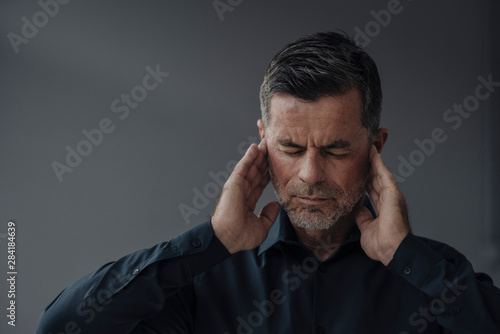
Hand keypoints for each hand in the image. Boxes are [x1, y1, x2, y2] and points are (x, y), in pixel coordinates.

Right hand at [211, 139, 280, 253]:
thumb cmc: (240, 236)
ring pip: (251, 166)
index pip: (260, 182)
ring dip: (258, 154)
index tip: (276, 163)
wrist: (228, 238)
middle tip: (273, 146)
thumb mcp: (261, 227)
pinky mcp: (233, 183)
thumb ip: (269, 215)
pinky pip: (243, 167)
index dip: (268, 172)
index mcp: (248, 200)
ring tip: (266, 142)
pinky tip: (255, 147)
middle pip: (256, 171)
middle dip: (264, 159)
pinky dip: (249, 157)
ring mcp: (238, 186)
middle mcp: (243, 191)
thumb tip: (276, 205)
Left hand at [355, 145, 410, 265]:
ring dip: (374, 161)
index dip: (366, 179)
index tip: (359, 171)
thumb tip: (360, 210)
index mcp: (384, 208)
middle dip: (370, 166)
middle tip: (362, 153)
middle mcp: (389, 200)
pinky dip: (379, 164)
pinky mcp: (393, 194)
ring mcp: (392, 196)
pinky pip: (384, 175)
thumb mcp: (367, 230)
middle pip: (377, 179)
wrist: (393, 251)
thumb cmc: (383, 246)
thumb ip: (364, 219)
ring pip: (381, 174)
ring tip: (368, 148)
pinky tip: (373, 154)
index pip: (372, 190)